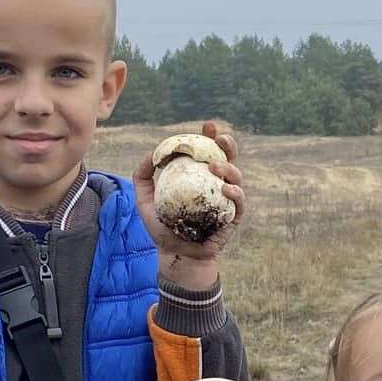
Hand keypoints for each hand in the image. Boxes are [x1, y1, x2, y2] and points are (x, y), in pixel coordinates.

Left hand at [134, 119, 244, 289]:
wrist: (173, 254)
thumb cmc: (162, 226)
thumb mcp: (145, 200)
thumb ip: (142, 177)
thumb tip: (151, 153)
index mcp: (199, 178)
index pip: (207, 152)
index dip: (210, 137)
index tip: (208, 126)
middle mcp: (216, 186)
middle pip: (228, 159)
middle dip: (228, 145)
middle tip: (219, 139)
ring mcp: (227, 201)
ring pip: (237, 177)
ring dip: (229, 168)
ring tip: (214, 166)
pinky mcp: (233, 218)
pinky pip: (239, 203)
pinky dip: (235, 193)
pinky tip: (226, 188)